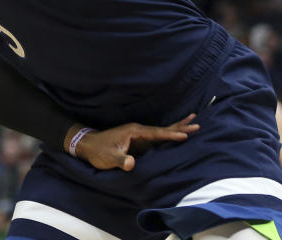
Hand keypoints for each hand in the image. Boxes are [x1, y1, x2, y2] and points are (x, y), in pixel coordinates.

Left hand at [73, 113, 198, 170]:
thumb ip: (120, 160)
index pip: (156, 133)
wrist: (88, 145)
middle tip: (197, 123)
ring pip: (162, 131)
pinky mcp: (139, 141)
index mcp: (134, 131)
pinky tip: (177, 134)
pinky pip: (157, 137)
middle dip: (180, 127)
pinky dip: (169, 135)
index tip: (185, 134)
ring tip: (193, 122)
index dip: (170, 135)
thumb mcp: (109, 158)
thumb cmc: (98, 151)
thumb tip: (131, 164)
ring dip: (177, 128)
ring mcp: (139, 135)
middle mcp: (138, 130)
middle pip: (163, 129)